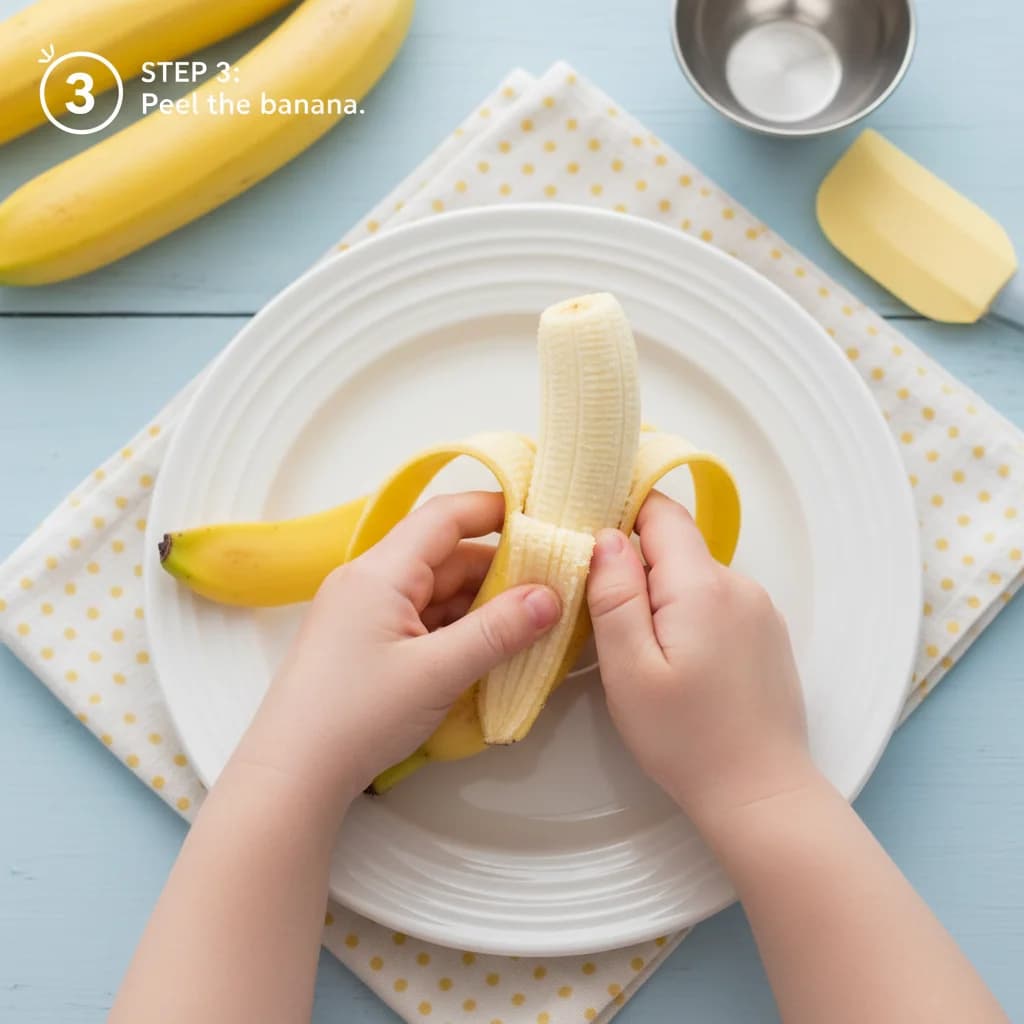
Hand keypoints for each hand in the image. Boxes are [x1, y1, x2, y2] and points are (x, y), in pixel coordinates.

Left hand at [238, 492, 559, 808]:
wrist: (291, 775)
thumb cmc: (356, 717)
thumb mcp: (437, 673)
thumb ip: (498, 631)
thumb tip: (552, 596)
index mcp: (381, 572)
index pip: (445, 517)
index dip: (495, 510)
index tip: (543, 520)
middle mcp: (370, 581)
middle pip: (445, 555)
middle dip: (499, 570)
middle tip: (551, 589)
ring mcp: (365, 612)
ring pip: (437, 590)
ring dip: (481, 603)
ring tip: (529, 624)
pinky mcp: (366, 642)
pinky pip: (422, 618)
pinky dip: (458, 628)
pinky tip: (489, 648)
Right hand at [586, 491, 812, 829]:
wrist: (762, 794)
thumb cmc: (686, 738)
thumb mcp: (630, 669)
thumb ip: (615, 595)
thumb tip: (606, 534)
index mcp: (702, 585)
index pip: (660, 512)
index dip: (620, 514)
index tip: (588, 544)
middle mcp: (739, 584)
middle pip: (676, 546)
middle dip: (636, 569)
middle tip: (606, 619)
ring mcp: (759, 609)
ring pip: (694, 577)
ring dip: (662, 597)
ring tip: (643, 654)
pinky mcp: (766, 634)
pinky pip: (716, 602)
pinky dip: (689, 617)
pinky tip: (680, 666)